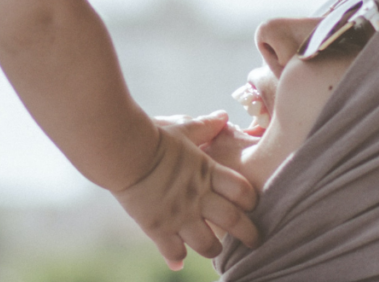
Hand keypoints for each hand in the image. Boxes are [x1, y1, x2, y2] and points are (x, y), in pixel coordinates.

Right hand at [114, 111, 259, 270]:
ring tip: (216, 249)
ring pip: (208, 245)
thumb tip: (223, 116)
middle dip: (249, 234)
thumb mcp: (183, 129)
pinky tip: (178, 262)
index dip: (251, 200)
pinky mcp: (158, 227)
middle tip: (255, 241)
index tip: (251, 205)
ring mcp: (179, 215)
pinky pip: (173, 251)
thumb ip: (205, 126)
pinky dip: (176, 258)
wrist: (123, 151)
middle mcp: (198, 197)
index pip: (243, 191)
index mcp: (208, 172)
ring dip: (215, 249)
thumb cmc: (153, 136)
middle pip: (234, 222)